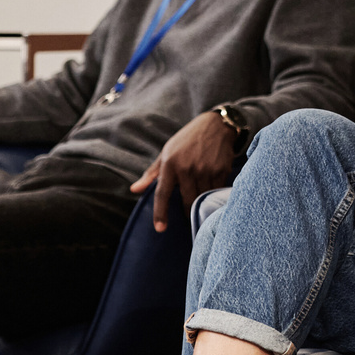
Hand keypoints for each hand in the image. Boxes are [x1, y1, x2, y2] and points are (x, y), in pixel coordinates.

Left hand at [131, 111, 236, 230]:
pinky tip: (212, 192)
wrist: (215, 125)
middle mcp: (187, 168)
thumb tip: (134, 190)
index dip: (160, 213)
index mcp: (170, 164)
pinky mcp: (221, 170)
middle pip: (186, 201)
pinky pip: (216, 191)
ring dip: (201, 204)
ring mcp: (206, 170)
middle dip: (186, 212)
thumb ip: (151, 174)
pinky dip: (213, 195)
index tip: (160, 229)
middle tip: (187, 218)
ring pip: (202, 198)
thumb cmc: (187, 140)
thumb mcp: (166, 153)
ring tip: (201, 206)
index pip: (162, 194)